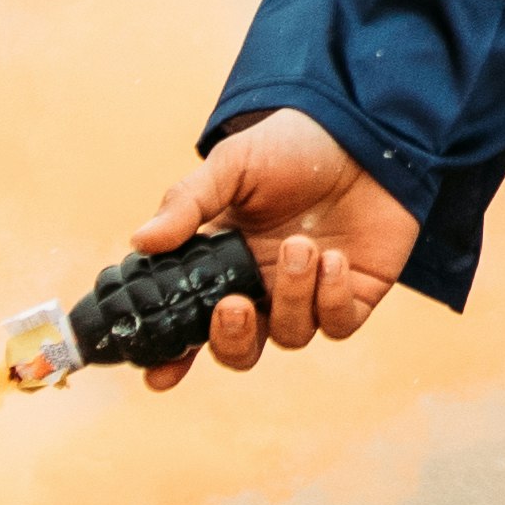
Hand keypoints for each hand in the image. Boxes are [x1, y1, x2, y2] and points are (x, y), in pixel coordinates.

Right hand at [132, 113, 421, 380]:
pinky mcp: (354, 294)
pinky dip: (330, 298)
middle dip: (233, 339)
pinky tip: (332, 258)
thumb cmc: (292, 146)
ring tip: (299, 245)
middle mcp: (265, 287)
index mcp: (226, 263)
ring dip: (291, 294)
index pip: (194, 323)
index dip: (175, 357)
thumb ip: (189, 204)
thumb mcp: (233, 166)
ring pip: (291, 335)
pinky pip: (337, 324)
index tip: (158, 374)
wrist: (363, 130)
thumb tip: (141, 242)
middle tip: (235, 305)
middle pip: (241, 350)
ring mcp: (310, 295)